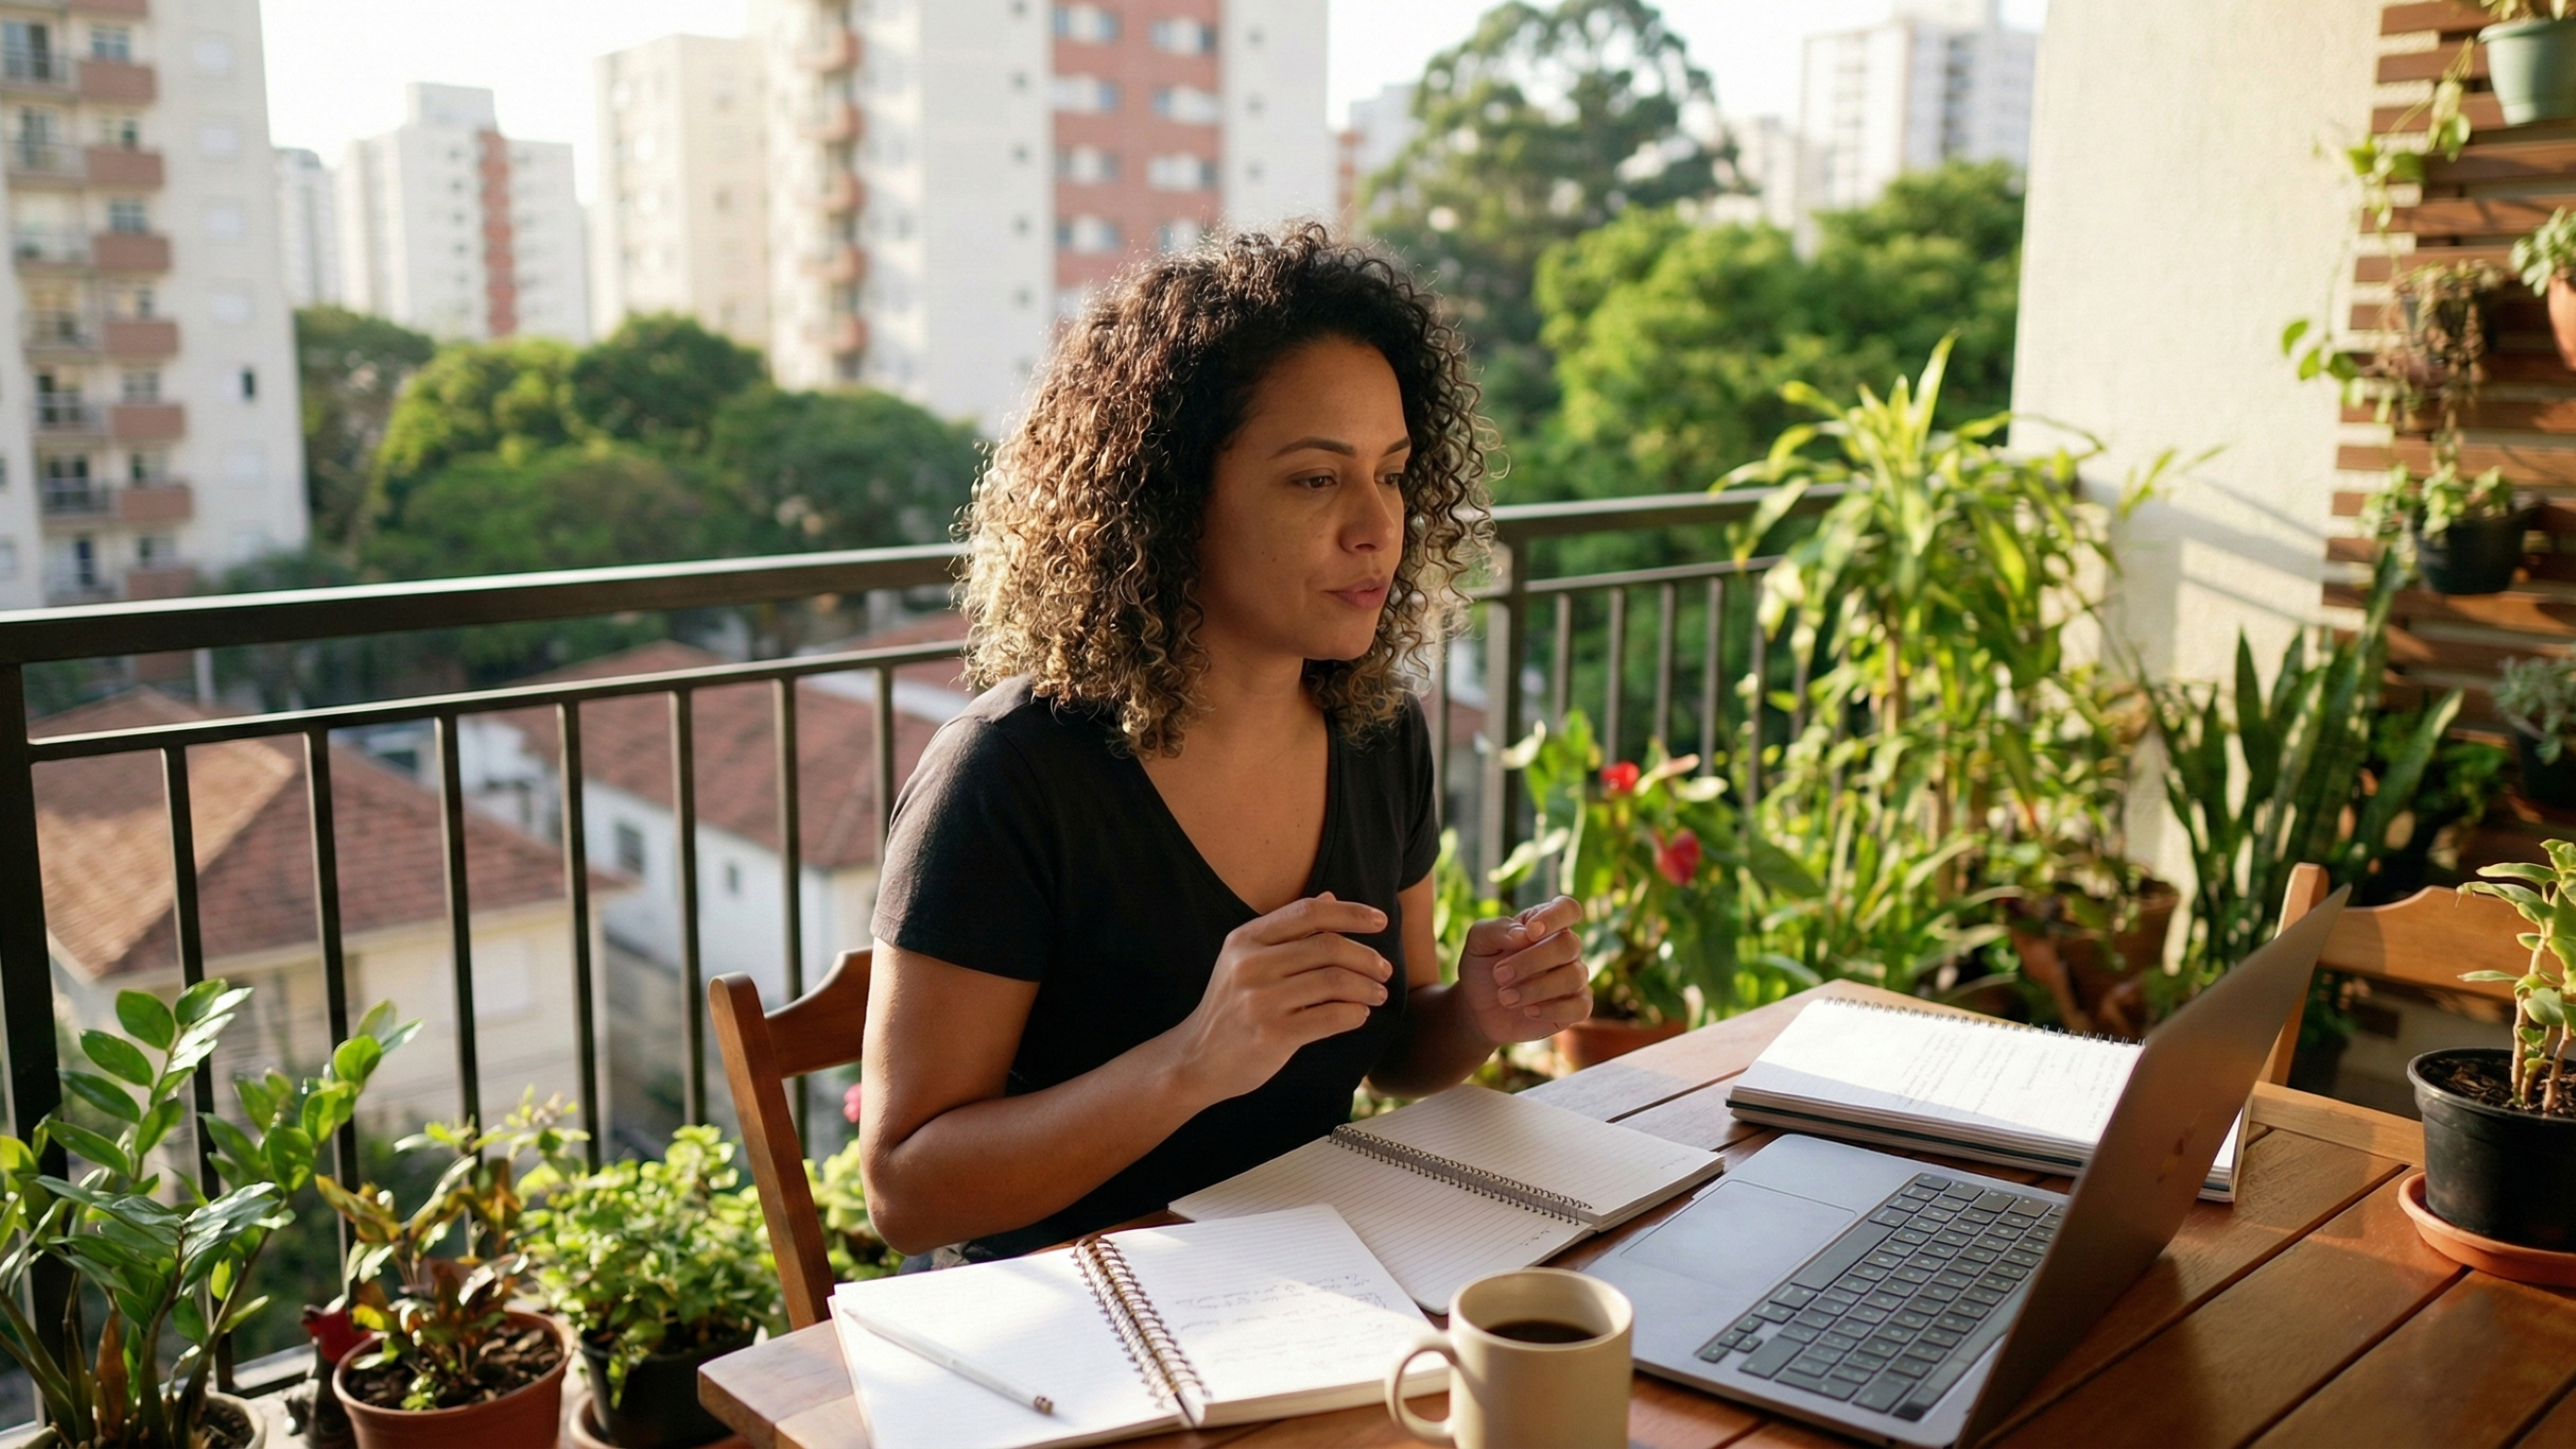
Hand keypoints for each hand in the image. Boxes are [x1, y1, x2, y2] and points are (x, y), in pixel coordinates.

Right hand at [1169, 893, 1393, 1101]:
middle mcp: (1250, 965)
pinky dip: (1354, 1014)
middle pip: (1328, 946)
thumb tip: (1331, 898)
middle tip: (1384, 970)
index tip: (1380, 921)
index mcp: (1245, 939)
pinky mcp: (1272, 1035)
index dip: (1350, 913)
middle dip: (1366, 956)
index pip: (1308, 912)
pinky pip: (1330, 1017)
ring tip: (1378, 994)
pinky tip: (1359, 1015)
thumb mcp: (1248, 959)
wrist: (1196, 1060)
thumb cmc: (1232, 1006)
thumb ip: (1289, 930)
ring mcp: (1260, 1001)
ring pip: (1334, 982)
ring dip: (1366, 987)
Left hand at [1456, 897, 1590, 1044]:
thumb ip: (1497, 930)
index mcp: (1545, 924)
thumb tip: (1523, 935)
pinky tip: (1529, 1011)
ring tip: (1505, 997)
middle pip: (1568, 944)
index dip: (1554, 917)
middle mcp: (1565, 948)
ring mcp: (1574, 977)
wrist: (1479, 1008)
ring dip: (1536, 988)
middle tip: (1499, 975)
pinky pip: (1580, 1007)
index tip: (1530, 931)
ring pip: (1573, 976)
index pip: (1567, 909)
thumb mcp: (1478, 943)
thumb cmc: (1483, 967)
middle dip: (1531, 961)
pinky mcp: (1576, 1007)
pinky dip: (1553, 1009)